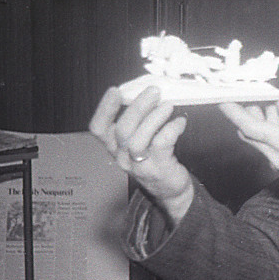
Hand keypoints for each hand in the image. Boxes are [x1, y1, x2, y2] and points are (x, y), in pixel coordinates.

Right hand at [89, 86, 194, 222]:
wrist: (169, 189)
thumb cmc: (154, 157)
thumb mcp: (139, 140)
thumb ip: (139, 121)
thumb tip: (148, 94)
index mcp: (114, 145)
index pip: (98, 128)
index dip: (104, 108)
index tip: (115, 90)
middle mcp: (122, 156)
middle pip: (122, 130)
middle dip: (138, 107)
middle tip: (154, 92)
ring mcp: (138, 165)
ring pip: (138, 140)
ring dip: (154, 118)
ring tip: (168, 105)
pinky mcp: (157, 169)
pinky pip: (161, 146)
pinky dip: (171, 130)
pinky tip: (179, 122)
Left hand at [219, 90, 278, 198]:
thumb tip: (278, 96)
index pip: (250, 127)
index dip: (234, 112)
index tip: (223, 100)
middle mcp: (275, 156)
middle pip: (249, 133)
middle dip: (248, 113)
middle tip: (256, 97)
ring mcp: (276, 163)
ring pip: (257, 139)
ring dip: (260, 122)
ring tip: (277, 107)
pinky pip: (266, 146)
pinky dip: (268, 132)